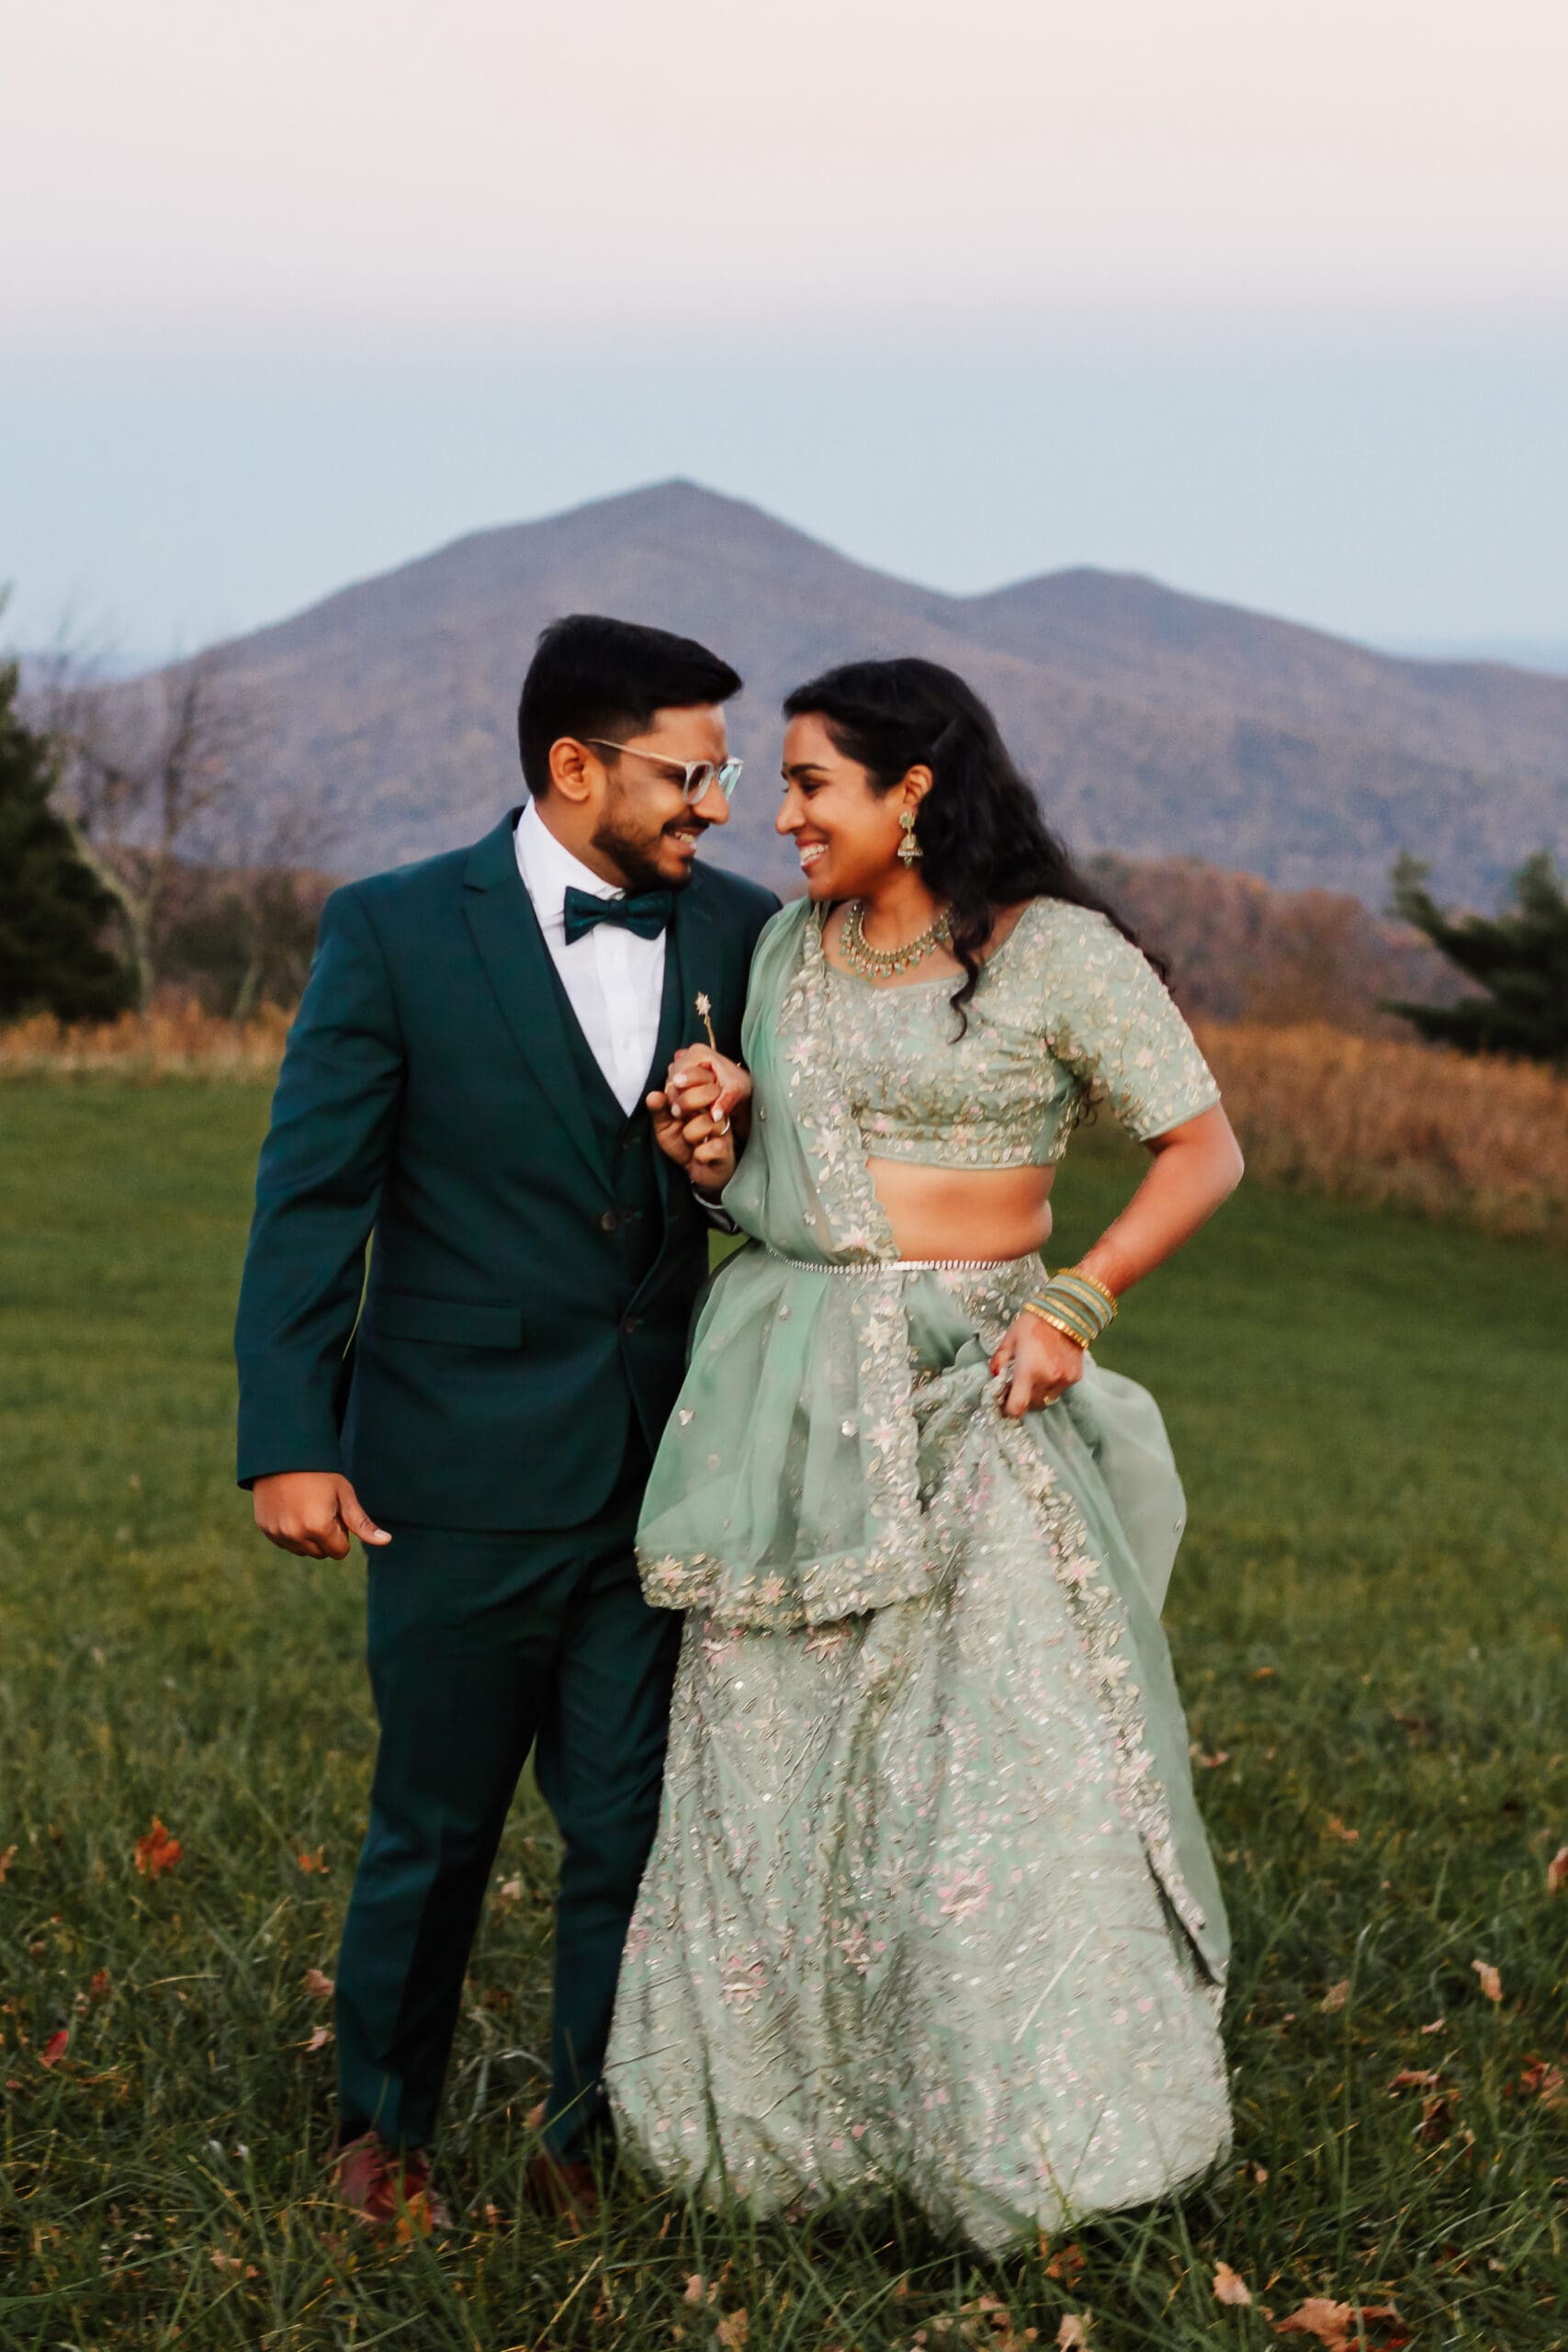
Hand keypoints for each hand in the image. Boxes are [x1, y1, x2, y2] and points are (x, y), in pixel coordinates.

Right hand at [252, 1471, 389, 1559]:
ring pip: (302, 1551)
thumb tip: (387, 1541)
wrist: (284, 1456)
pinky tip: (291, 1509)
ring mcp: (278, 1534)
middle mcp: (296, 1535)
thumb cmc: (320, 1474)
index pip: (340, 1552)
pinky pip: (285, 1543)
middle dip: (326, 1537)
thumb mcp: (344, 1495)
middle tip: (322, 1509)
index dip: (342, 1533)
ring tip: (306, 1508)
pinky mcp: (266, 1529)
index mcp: (319, 1527)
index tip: (337, 1513)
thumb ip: (362, 1523)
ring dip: (308, 1538)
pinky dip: (291, 1533)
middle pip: (321, 1554)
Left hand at [646, 1047, 750, 1192]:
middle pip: (709, 1093)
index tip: (673, 1094)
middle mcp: (716, 1111)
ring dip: (690, 1135)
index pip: (700, 1079)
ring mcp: (723, 1130)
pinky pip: (711, 1147)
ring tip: (690, 1142)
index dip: (684, 1084)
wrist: (698, 1172)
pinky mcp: (726, 1150)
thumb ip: (659, 1110)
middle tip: (677, 1116)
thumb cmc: (682, 1144)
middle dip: (686, 1104)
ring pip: (706, 1122)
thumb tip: (653, 1095)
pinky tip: (699, 1156)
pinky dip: (700, 1155)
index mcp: (702, 1100)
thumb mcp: (665, 1126)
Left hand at [989, 1313, 1086, 1418]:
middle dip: (1023, 1399)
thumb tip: (994, 1376)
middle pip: (1032, 1405)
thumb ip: (999, 1360)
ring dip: (1038, 1393)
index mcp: (1028, 1372)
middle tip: (1019, 1384)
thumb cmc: (1033, 1324)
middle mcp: (1047, 1380)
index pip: (1017, 1407)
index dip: (1009, 1411)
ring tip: (1035, 1374)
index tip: (1005, 1403)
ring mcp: (1063, 1380)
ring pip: (1046, 1399)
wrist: (1066, 1313)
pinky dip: (1053, 1384)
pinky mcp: (1075, 1377)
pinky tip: (1050, 1367)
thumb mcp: (1010, 1340)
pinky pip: (1059, 1389)